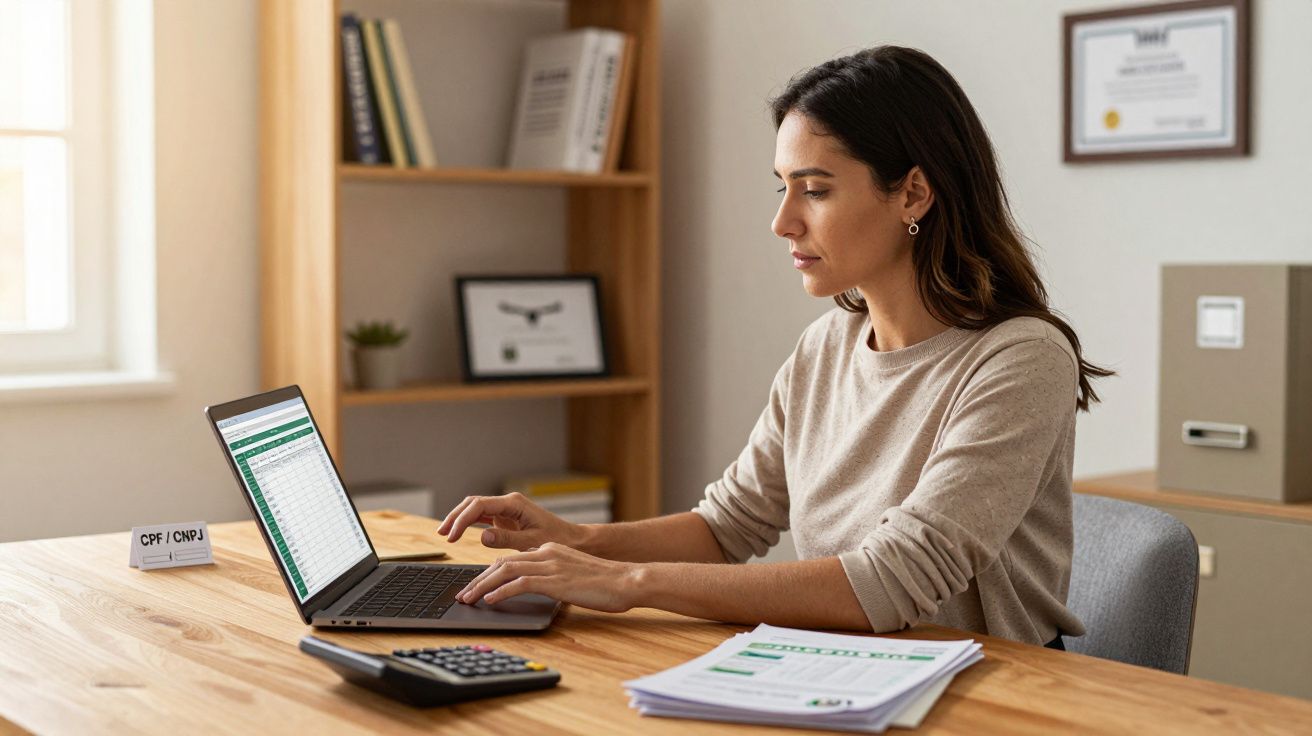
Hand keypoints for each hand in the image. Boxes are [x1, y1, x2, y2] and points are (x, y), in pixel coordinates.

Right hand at [437, 492, 584, 550]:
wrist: (571, 539)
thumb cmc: (556, 539)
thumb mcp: (532, 542)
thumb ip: (507, 539)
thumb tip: (482, 536)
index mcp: (514, 504)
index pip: (480, 505)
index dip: (462, 519)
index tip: (451, 535)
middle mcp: (508, 503)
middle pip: (473, 503)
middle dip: (455, 516)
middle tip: (442, 534)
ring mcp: (506, 510)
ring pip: (475, 508)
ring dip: (459, 519)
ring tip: (445, 534)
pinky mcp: (505, 518)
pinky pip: (482, 517)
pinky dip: (468, 523)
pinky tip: (458, 533)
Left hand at [455, 542, 641, 612]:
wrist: (627, 580)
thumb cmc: (606, 583)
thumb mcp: (574, 576)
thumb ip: (553, 578)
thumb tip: (535, 590)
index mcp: (550, 550)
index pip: (512, 559)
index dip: (489, 573)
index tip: (477, 586)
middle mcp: (547, 553)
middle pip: (502, 563)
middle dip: (478, 579)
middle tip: (464, 594)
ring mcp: (550, 565)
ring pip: (505, 571)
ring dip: (482, 586)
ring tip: (469, 599)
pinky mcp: (555, 580)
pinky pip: (519, 584)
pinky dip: (501, 592)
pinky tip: (490, 601)